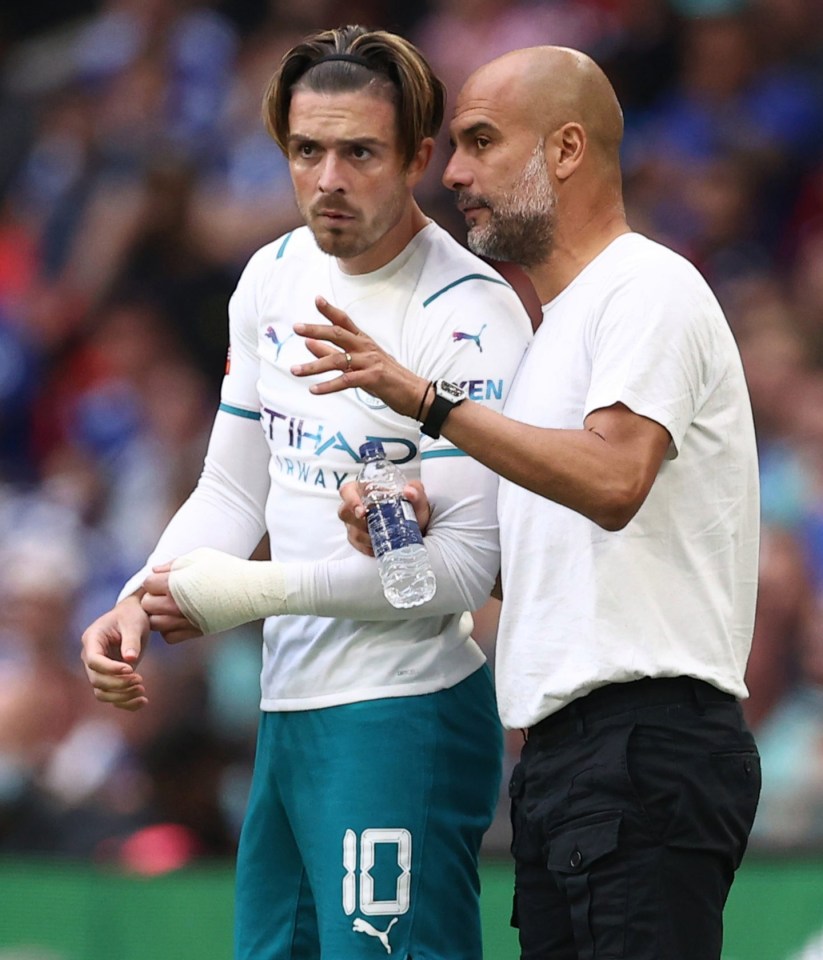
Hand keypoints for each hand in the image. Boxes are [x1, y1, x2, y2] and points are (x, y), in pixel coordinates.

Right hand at [80, 595, 149, 710]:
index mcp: (92, 640)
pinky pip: (112, 696)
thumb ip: (131, 640)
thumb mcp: (134, 623)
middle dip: (118, 684)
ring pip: (102, 692)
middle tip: (140, 680)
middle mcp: (91, 657)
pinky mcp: (111, 677)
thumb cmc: (131, 616)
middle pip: (96, 680)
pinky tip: (143, 702)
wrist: (133, 617)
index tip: (130, 669)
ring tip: (142, 691)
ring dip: (121, 696)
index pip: (94, 661)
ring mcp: (100, 669)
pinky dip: (126, 703)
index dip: (110, 669)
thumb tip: (130, 659)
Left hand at [144, 547, 287, 635]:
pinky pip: (169, 637)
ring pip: (155, 623)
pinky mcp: (196, 632)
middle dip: (153, 597)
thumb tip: (154, 572)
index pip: (147, 584)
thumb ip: (173, 564)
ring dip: (159, 615)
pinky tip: (179, 618)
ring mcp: (185, 620)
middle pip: (146, 605)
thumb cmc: (227, 568)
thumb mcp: (200, 556)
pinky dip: (170, 630)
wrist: (252, 590)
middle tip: (167, 592)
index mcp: (175, 582)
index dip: (154, 580)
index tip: (166, 578)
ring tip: (172, 606)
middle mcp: (176, 604)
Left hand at [292, 297, 430, 419]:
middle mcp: (366, 348)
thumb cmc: (386, 378)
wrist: (414, 393)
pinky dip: (328, 386)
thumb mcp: (358, 364)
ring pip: (337, 360)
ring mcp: (370, 362)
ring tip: (295, 370)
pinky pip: (346, 381)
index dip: (330, 310)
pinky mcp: (373, 378)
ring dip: (314, 366)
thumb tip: (309, 344)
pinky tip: (314, 390)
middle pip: (338, 334)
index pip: (345, 321)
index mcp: (364, 342)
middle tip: (296, 327)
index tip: (316, 299)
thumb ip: (333, 353)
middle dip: (316, 330)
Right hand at [339, 479, 432, 555]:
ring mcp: (356, 524)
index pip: (348, 491)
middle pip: (344, 512)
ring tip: (381, 538)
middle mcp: (357, 506)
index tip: (362, 511)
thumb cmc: (412, 510)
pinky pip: (358, 546)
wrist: (417, 528)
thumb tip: (409, 491)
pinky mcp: (359, 540)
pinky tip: (379, 547)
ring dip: (365, 537)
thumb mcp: (417, 500)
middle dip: (355, 521)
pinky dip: (368, 548)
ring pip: (352, 531)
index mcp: (365, 490)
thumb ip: (416, 491)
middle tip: (369, 526)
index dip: (351, 500)